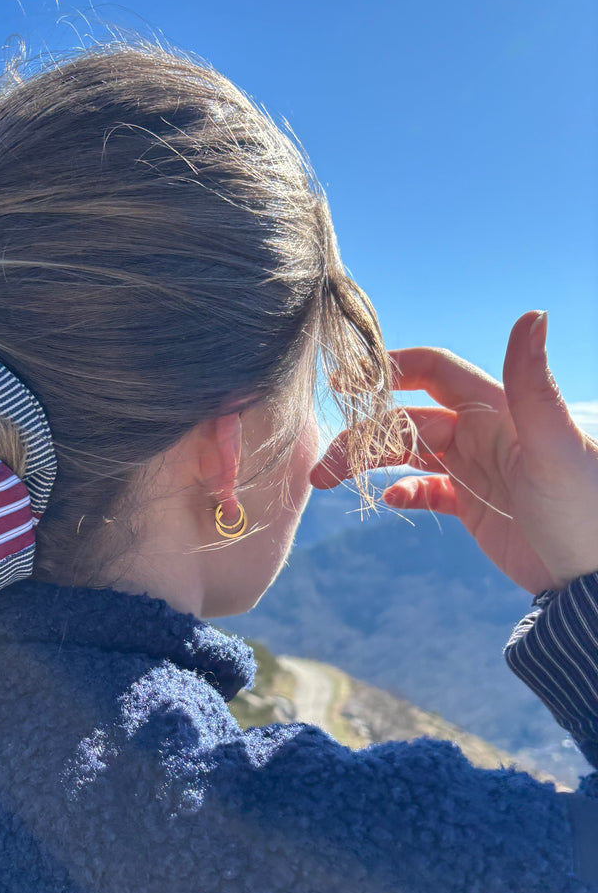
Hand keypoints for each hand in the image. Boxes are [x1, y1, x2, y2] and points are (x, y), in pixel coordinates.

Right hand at [309, 312, 597, 594]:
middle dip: (361, 436)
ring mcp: (475, 469)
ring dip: (366, 464)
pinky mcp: (473, 505)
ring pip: (407, 453)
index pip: (432, 372)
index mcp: (497, 409)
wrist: (595, 578)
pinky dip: (402, 491)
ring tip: (327, 482)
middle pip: (406, 419)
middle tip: (323, 467)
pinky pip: (425, 489)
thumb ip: (534, 386)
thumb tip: (531, 315)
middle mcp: (481, 432)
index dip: (388, 370)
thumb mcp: (557, 449)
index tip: (345, 383)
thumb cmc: (587, 509)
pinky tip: (391, 501)